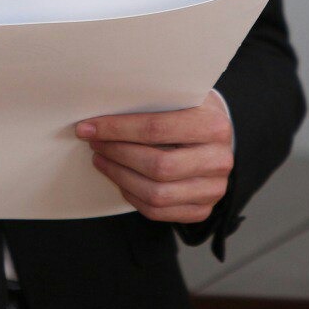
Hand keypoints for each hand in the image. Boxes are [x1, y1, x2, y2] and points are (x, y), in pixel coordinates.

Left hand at [77, 92, 232, 223]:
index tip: (89, 128)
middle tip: (95, 143)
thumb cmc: (192, 111)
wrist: (218, 134)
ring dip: (120, 177)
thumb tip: (102, 107)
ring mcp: (213, 189)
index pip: (157, 129)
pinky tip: (119, 179)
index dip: (117, 129)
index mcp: (214, 125)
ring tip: (102, 160)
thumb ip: (151, 100)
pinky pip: (159, 212)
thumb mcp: (181, 96)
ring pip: (156, 193)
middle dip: (117, 154)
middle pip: (157, 165)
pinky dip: (132, 196)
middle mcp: (219, 160)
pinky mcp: (203, 209)